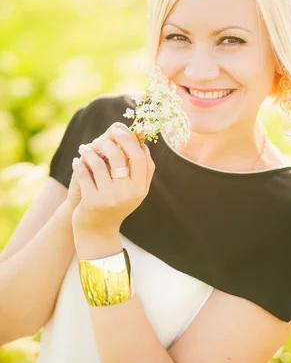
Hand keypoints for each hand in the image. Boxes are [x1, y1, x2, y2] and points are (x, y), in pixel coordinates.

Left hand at [70, 122, 154, 239]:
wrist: (97, 233)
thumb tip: (142, 141)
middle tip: (98, 139)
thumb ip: (141, 168)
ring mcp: (110, 198)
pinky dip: (78, 164)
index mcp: (140, 188)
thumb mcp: (133, 191)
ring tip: (84, 149)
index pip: (140, 156)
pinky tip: (76, 161)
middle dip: (107, 142)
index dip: (129, 139)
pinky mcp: (92, 202)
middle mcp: (127, 193)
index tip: (117, 129)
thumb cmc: (116, 205)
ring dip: (89, 152)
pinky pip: (83, 173)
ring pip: (98, 163)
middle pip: (119, 156)